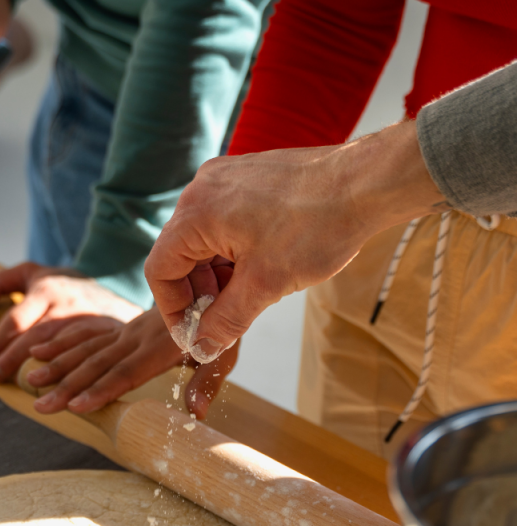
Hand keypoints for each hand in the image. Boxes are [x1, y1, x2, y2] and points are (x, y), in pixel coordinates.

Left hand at [0, 263, 141, 382]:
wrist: (115, 287)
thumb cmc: (63, 285)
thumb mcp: (31, 273)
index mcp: (47, 290)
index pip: (17, 318)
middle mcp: (67, 306)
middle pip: (35, 336)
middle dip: (11, 359)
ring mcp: (88, 322)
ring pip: (60, 350)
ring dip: (38, 372)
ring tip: (19, 387)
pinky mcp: (106, 337)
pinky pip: (85, 359)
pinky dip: (68, 375)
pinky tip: (52, 388)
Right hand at [25, 307, 238, 416]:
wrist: (211, 280)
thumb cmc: (220, 324)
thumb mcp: (224, 353)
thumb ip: (207, 383)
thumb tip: (196, 415)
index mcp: (161, 346)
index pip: (126, 372)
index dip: (101, 390)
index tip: (77, 406)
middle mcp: (137, 336)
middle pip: (98, 364)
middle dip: (67, 386)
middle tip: (41, 406)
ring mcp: (126, 330)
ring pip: (86, 348)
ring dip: (58, 364)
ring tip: (30, 380)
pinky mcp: (120, 327)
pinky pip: (86, 333)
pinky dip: (61, 342)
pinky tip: (38, 350)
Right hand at [144, 120, 445, 358]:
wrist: (367, 183)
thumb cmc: (318, 227)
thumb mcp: (265, 286)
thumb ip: (225, 321)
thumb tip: (201, 348)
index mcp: (196, 213)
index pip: (160, 270)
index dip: (173, 310)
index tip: (195, 335)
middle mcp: (202, 189)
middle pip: (180, 254)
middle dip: (199, 294)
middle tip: (224, 322)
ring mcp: (225, 179)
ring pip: (204, 241)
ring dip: (218, 275)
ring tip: (250, 296)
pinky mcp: (247, 177)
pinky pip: (224, 222)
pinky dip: (233, 252)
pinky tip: (262, 268)